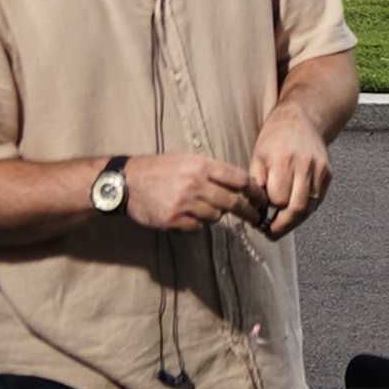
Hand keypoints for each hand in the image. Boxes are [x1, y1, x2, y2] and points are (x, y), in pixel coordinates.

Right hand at [125, 153, 262, 233]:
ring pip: (215, 217)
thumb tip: (240, 183)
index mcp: (200, 165)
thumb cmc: (159, 169)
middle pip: (232, 202)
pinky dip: (197, 225)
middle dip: (247, 211)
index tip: (262, 199)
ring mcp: (184, 203)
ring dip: (214, 215)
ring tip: (202, 208)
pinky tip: (186, 217)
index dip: (254, 191)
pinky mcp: (173, 219)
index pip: (238, 179)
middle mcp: (194, 184)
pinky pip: (198, 228)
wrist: (127, 182)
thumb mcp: (186, 159)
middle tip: (255, 217)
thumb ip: (212, 170)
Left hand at [246, 107, 334, 237]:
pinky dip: (305, 209)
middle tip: (271, 233)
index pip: (278, 199)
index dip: (268, 211)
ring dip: (295, 221)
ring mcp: (319, 170)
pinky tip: (294, 211)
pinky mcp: (328, 173)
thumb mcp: (258, 156)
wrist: (303, 118)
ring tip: (281, 225)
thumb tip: (256, 211)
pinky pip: (317, 200)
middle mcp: (305, 165)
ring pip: (309, 207)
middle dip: (283, 226)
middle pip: (297, 208)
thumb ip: (257, 184)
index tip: (259, 218)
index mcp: (283, 161)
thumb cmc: (276, 136)